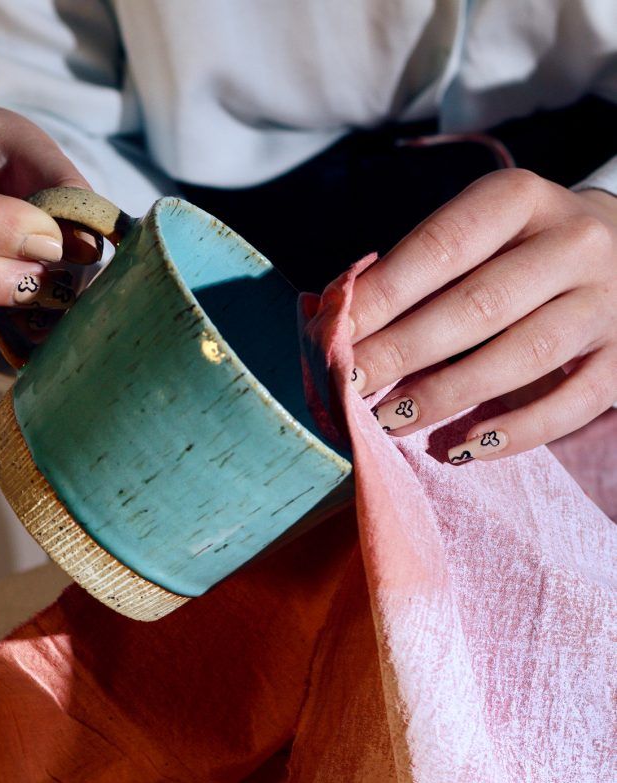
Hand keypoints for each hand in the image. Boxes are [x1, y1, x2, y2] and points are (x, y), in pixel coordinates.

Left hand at [348, 169, 616, 462]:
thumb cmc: (515, 256)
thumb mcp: (474, 240)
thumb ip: (410, 273)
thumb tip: (327, 317)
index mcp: (521, 199)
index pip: (443, 246)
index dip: (384, 294)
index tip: (334, 335)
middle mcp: (574, 242)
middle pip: (479, 304)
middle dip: (403, 350)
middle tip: (349, 387)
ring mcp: (607, 301)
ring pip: (522, 355)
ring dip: (447, 395)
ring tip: (390, 422)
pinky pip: (570, 403)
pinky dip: (514, 432)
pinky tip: (464, 448)